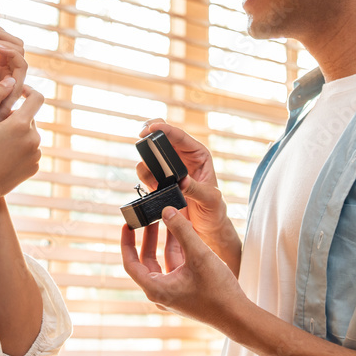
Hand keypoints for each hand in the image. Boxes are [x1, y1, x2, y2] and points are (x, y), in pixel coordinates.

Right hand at [0, 76, 42, 198]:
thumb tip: (11, 79)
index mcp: (21, 124)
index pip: (37, 97)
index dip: (29, 91)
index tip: (18, 92)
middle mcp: (34, 138)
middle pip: (30, 118)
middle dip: (16, 118)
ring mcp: (36, 154)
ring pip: (30, 135)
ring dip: (18, 134)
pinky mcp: (35, 167)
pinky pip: (30, 151)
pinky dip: (20, 149)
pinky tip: (3, 156)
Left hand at [121, 207, 246, 330]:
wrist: (238, 316)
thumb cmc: (218, 291)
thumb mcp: (199, 255)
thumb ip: (182, 231)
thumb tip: (166, 210)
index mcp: (156, 288)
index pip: (131, 263)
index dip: (127, 243)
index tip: (127, 225)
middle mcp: (161, 293)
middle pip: (146, 260)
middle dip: (148, 237)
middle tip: (149, 217)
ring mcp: (173, 293)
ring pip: (163, 262)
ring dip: (165, 241)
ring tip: (168, 219)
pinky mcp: (185, 292)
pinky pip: (176, 266)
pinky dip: (178, 250)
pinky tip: (185, 234)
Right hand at [137, 120, 228, 242]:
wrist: (207, 227)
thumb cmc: (214, 209)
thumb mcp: (210, 199)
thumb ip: (196, 189)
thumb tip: (182, 181)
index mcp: (198, 154)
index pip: (179, 135)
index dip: (164, 128)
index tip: (151, 128)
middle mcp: (182, 158)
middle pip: (162, 137)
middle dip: (150, 134)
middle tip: (141, 136)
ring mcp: (169, 169)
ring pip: (151, 155)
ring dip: (147, 162)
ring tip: (155, 181)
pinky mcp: (159, 181)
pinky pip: (146, 172)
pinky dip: (144, 176)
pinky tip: (153, 187)